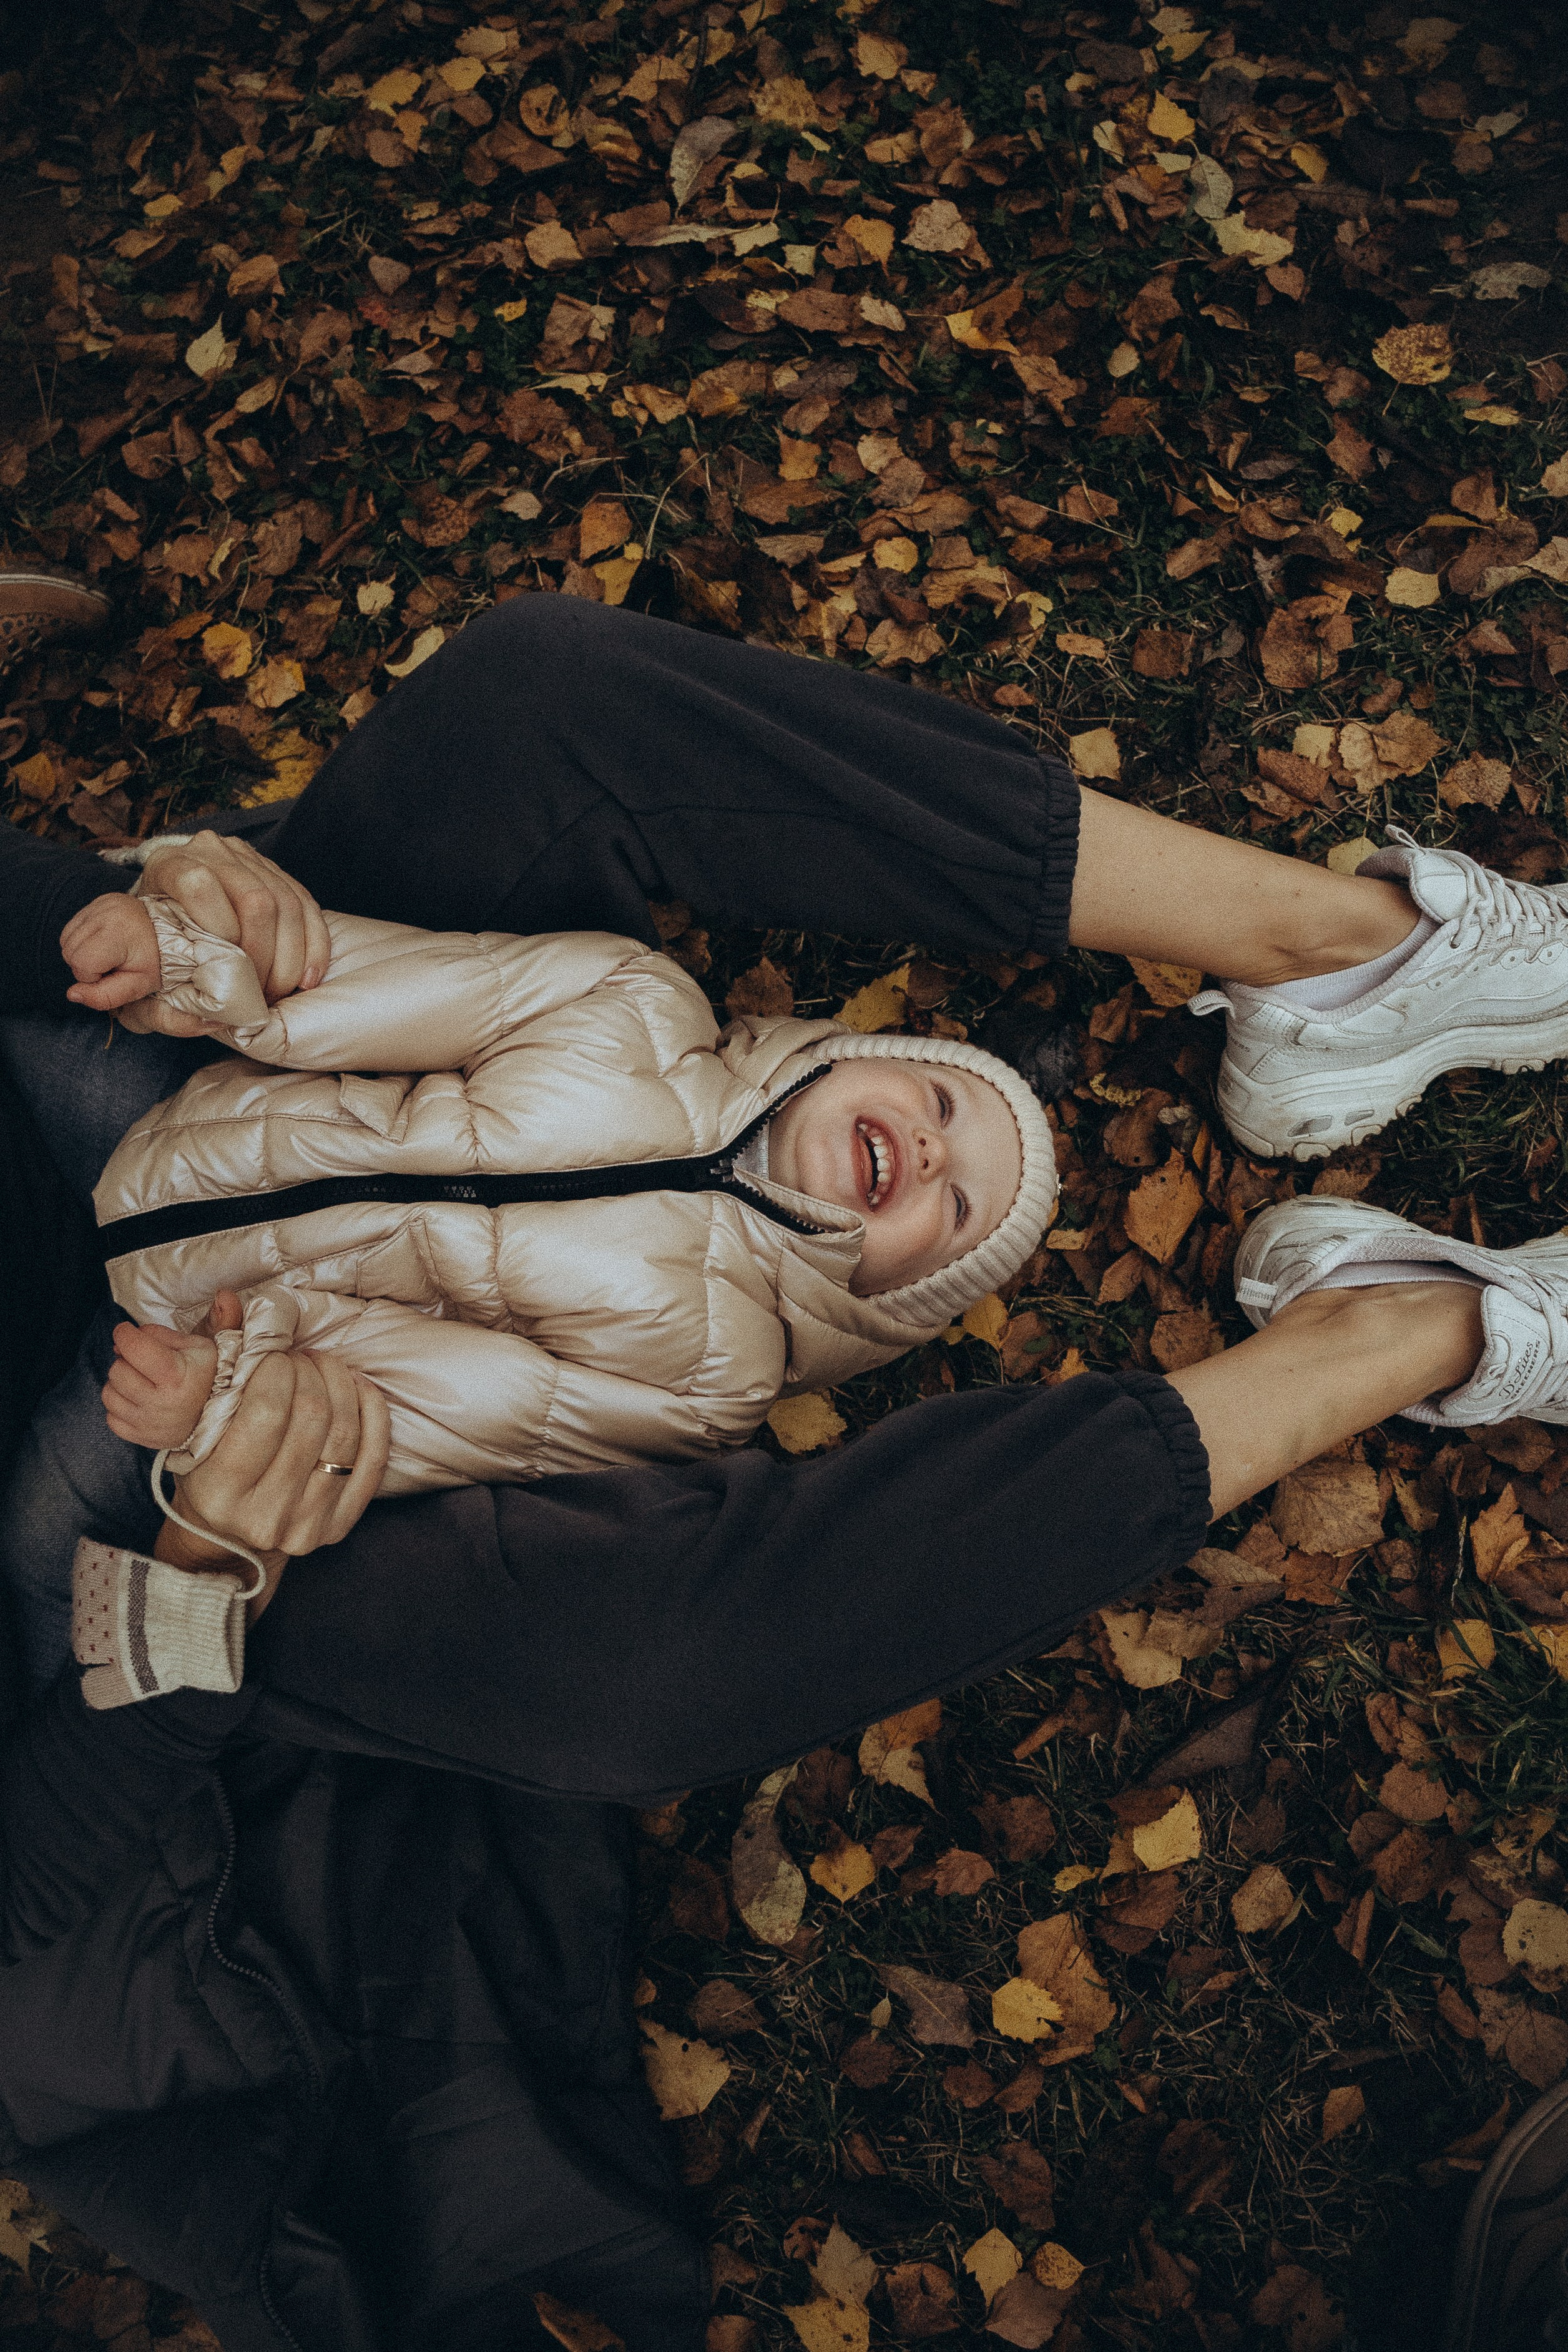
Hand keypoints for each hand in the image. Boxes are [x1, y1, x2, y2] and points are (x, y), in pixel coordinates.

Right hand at [60, 893, 161, 1012]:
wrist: (171, 932)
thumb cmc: (155, 961)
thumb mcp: (137, 986)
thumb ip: (104, 996)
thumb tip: (72, 994)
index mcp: (117, 932)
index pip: (81, 962)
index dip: (93, 976)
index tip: (114, 973)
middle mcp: (105, 912)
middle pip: (69, 951)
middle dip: (86, 966)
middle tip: (112, 964)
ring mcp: (99, 903)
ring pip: (66, 940)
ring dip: (82, 953)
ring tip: (108, 953)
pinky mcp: (97, 900)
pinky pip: (72, 927)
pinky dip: (82, 940)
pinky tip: (103, 942)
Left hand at [102, 1319, 219, 1449]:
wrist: (220, 1415)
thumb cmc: (205, 1376)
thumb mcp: (196, 1345)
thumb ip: (160, 1332)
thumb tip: (126, 1334)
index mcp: (176, 1375)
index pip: (134, 1347)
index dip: (124, 1333)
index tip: (125, 1330)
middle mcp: (161, 1402)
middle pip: (117, 1370)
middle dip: (125, 1360)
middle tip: (140, 1361)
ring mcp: (150, 1423)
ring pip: (109, 1395)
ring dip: (120, 1383)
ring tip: (139, 1381)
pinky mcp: (142, 1438)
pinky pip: (111, 1419)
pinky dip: (120, 1407)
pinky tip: (137, 1401)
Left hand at [138, 830, 331, 1003]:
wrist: (167, 903)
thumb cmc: (152, 940)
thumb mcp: (140, 959)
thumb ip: (151, 991)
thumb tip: (203, 1017)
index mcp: (169, 865)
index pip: (199, 886)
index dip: (219, 930)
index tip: (222, 970)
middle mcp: (211, 851)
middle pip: (257, 898)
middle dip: (264, 956)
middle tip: (257, 995)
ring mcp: (248, 858)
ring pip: (288, 903)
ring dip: (290, 957)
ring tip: (278, 992)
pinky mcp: (276, 871)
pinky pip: (308, 906)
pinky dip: (313, 946)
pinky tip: (307, 979)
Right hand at [155, 1348, 389, 1617]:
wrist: (229, 1538)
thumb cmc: (208, 1470)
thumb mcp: (198, 1422)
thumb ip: (217, 1360)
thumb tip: (230, 1301)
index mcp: (220, 1491)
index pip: (266, 1412)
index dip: (277, 1370)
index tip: (275, 1357)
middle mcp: (265, 1516)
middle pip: (311, 1419)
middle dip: (310, 1373)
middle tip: (302, 1359)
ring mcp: (306, 1526)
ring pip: (344, 1435)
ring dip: (341, 1385)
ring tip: (325, 1367)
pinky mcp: (339, 1527)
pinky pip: (372, 1459)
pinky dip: (372, 1414)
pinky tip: (360, 1388)